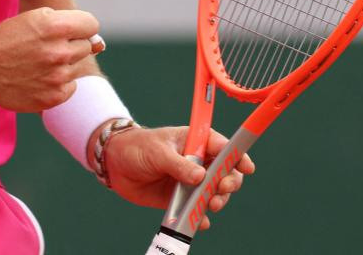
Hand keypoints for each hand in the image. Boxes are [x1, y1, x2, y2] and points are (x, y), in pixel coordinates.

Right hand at [0, 7, 100, 111]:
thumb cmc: (10, 37)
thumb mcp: (37, 18)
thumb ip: (70, 25)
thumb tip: (100, 43)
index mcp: (55, 26)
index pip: (91, 25)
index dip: (80, 26)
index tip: (68, 30)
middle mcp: (59, 52)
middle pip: (86, 46)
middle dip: (71, 44)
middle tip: (47, 47)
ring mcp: (57, 77)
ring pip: (77, 67)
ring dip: (63, 64)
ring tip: (39, 63)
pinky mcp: (53, 98)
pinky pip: (71, 87)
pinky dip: (59, 83)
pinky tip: (38, 78)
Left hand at [101, 125, 254, 229]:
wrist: (115, 165)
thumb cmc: (138, 147)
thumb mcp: (157, 151)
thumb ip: (179, 164)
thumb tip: (201, 176)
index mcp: (195, 142)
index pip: (223, 147)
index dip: (237, 156)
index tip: (246, 167)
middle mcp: (198, 162)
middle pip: (225, 173)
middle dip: (229, 182)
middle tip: (221, 189)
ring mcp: (191, 182)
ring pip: (215, 193)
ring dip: (217, 200)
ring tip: (209, 204)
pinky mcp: (181, 199)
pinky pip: (197, 210)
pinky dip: (200, 217)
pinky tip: (199, 221)